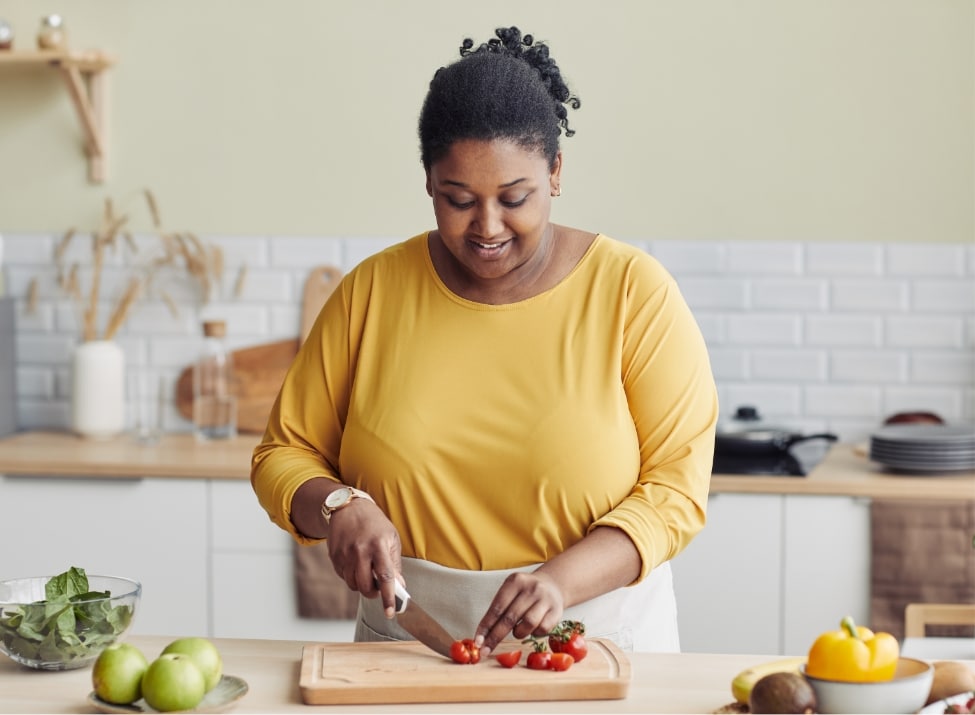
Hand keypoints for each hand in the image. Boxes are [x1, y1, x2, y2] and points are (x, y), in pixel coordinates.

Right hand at [326, 500, 402, 617]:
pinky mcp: (334, 556)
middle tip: (378, 587)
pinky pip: (343, 577)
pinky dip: (351, 576)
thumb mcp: (391, 538)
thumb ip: (395, 564)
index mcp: (379, 545)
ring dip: (362, 584)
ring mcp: (345, 554)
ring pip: (353, 585)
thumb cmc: (374, 524)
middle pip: (366, 586)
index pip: (385, 577)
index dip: (388, 597)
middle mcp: (360, 550)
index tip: (390, 613)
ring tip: (367, 570)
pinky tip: (355, 563)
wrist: (348, 507)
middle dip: (373, 593)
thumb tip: (398, 587)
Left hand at [473, 570, 563, 656]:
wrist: (552, 585)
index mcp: (515, 581)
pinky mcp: (557, 611)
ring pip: (528, 624)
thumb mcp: (510, 592)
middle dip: (495, 637)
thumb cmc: (524, 593)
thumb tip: (482, 637)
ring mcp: (545, 599)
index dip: (486, 626)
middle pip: (510, 617)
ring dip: (518, 633)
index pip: (497, 607)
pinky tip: (532, 629)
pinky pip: (542, 629)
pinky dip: (534, 633)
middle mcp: (531, 588)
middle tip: (485, 650)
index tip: (478, 641)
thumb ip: (498, 610)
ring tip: (517, 631)